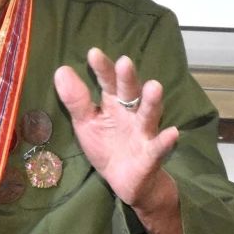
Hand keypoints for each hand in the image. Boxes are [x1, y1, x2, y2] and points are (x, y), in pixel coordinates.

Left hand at [53, 47, 179, 213]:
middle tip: (124, 62)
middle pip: (130, 93)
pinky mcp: (152, 155)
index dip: (102, 69)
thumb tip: (61, 70)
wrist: (124, 181)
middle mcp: (131, 113)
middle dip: (128, 78)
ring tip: (154, 86)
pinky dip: (166, 141)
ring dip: (152, 102)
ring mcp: (144, 132)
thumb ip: (76, 99)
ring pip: (148, 114)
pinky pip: (159, 147)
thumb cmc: (106, 145)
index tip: (93, 53)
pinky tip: (173, 133)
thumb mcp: (86, 122)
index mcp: (113, 103)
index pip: (107, 82)